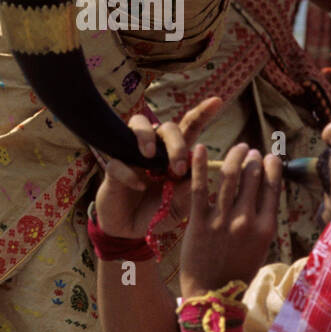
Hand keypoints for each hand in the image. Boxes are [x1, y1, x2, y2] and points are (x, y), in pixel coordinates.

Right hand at [94, 97, 223, 238]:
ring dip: (146, 136)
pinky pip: (119, 162)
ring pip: (139, 124)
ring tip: (149, 156)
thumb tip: (199, 171)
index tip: (217, 101)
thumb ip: (189, 189)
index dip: (202, 113)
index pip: (190, 128)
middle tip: (178, 168)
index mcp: (174, 154)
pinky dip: (129, 174)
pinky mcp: (113, 168)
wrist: (128, 230)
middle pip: (168, 127)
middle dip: (176, 143)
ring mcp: (132, 154)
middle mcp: (155, 148)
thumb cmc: (157, 212)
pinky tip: (138, 187)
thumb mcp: (178, 205)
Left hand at [180, 142, 280, 297]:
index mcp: (265, 228)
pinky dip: (200, 165)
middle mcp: (246, 222)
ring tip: (238, 148)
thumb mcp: (260, 247)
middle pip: (252, 178)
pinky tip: (200, 148)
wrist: (212, 296)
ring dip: (235, 157)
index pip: (272, 187)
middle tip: (250, 151)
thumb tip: (266, 193)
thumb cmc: (237, 272)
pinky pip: (200, 188)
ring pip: (230, 178)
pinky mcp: (199, 223)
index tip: (270, 156)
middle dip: (253, 159)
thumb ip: (263, 221)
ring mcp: (222, 221)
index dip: (272, 167)